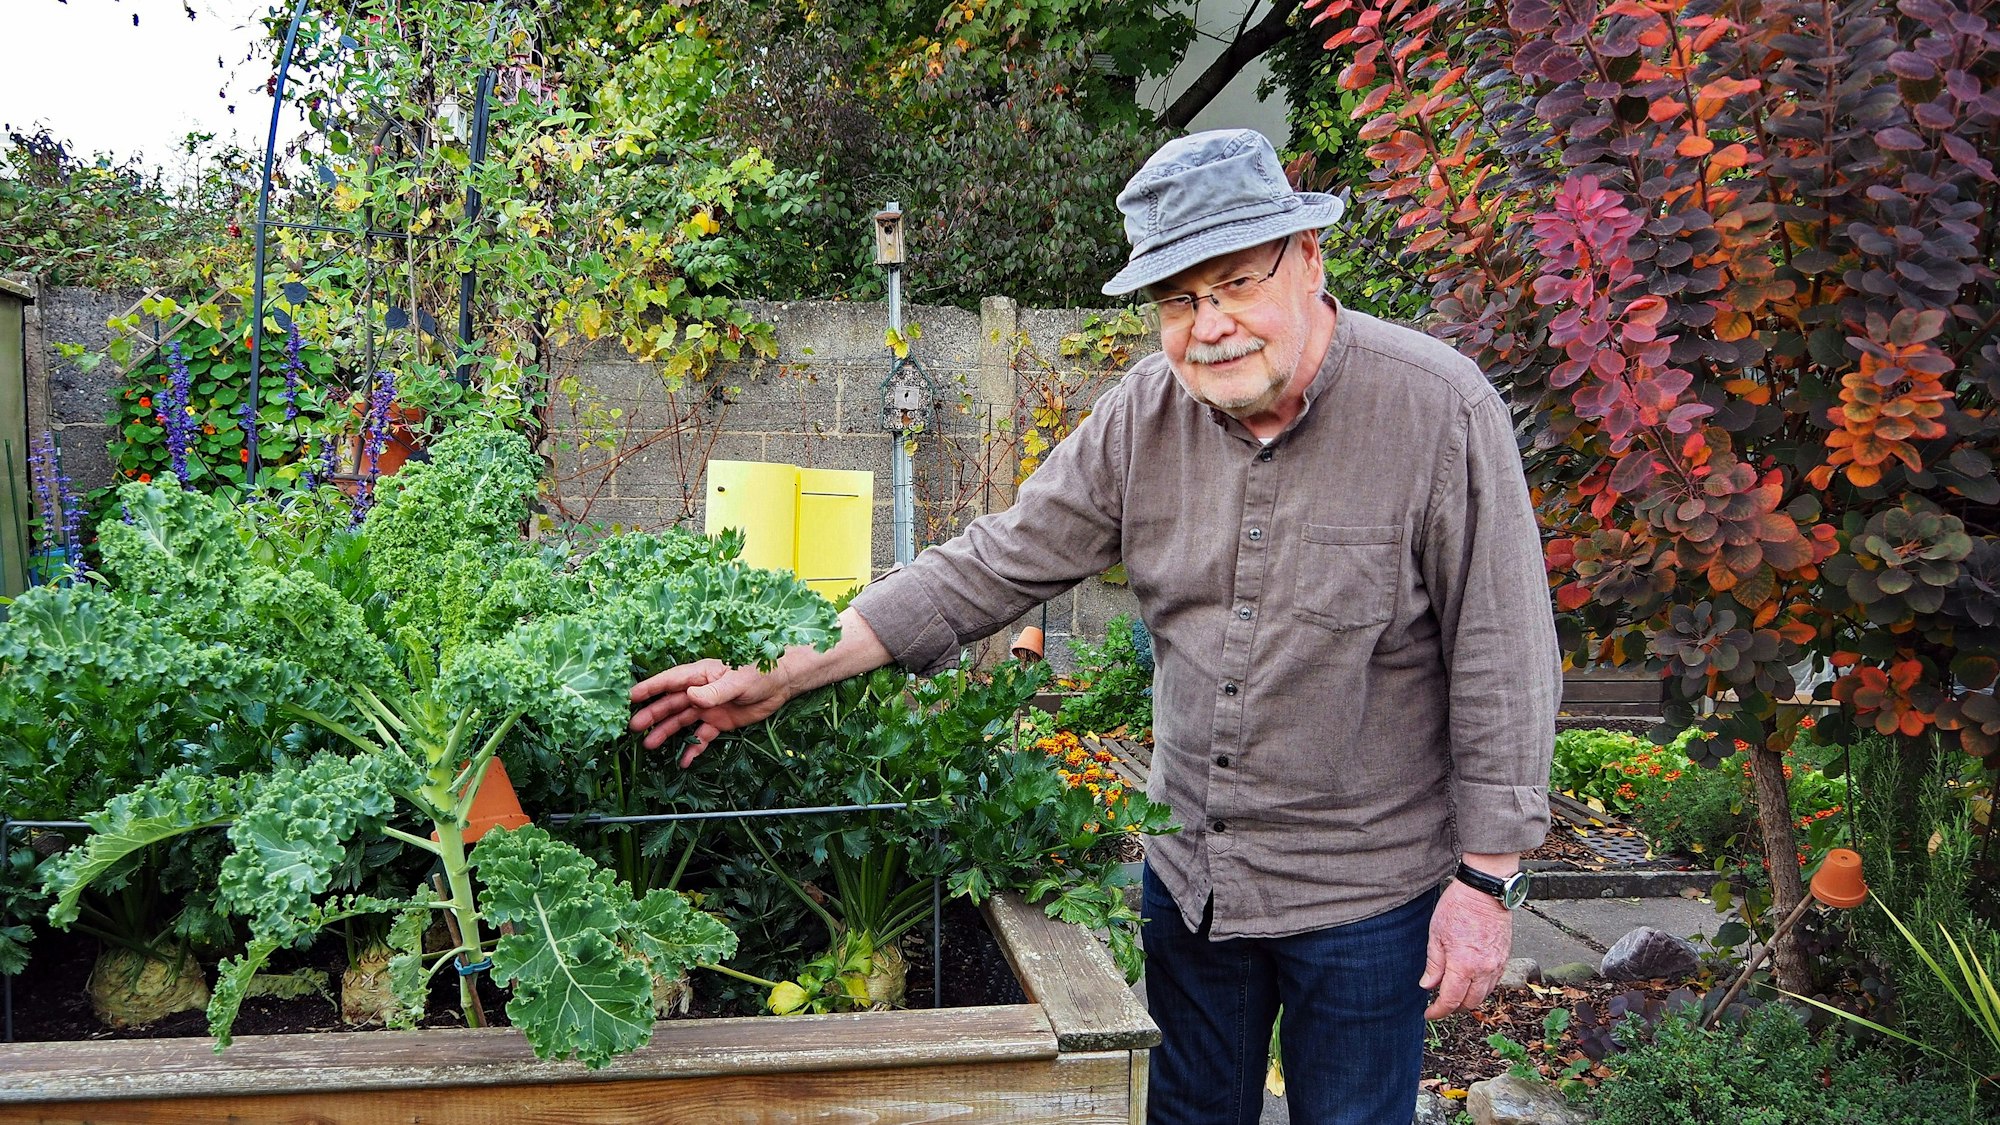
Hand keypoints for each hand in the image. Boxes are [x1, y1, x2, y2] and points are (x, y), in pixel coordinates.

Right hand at [629, 659, 794, 767]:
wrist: (781, 685)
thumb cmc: (759, 673)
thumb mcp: (737, 681)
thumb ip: (714, 691)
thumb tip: (690, 697)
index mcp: (701, 675)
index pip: (670, 681)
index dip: (650, 688)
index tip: (631, 697)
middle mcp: (700, 691)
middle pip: (671, 703)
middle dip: (653, 714)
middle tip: (634, 727)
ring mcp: (708, 707)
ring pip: (682, 721)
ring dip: (666, 732)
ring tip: (649, 745)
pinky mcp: (719, 722)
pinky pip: (702, 736)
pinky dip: (692, 748)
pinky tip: (683, 761)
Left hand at [1419, 877, 1514, 1018]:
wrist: (1484, 891)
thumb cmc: (1458, 908)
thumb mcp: (1436, 935)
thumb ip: (1434, 965)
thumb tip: (1428, 986)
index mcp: (1463, 965)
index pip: (1451, 1000)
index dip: (1438, 1011)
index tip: (1429, 1014)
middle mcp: (1484, 969)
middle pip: (1470, 1003)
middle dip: (1453, 1007)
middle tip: (1439, 1002)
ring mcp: (1497, 964)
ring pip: (1484, 995)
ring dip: (1469, 999)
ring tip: (1454, 992)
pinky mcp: (1505, 958)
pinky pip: (1494, 982)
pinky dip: (1481, 988)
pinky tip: (1470, 980)